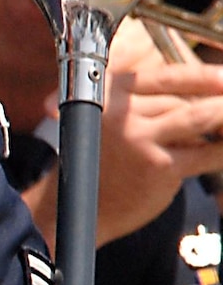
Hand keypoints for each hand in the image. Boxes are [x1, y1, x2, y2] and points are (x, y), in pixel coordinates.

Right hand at [21, 22, 222, 247]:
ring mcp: (137, 138)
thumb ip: (150, 107)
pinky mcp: (157, 166)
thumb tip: (209, 97)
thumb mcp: (114, 123)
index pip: (165, 77)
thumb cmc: (102, 164)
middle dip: (215, 102)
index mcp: (106, 93)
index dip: (202, 76)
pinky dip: (222, 151)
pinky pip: (205, 153)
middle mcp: (118, 112)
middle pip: (182, 99)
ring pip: (198, 117)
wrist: (77, 208)